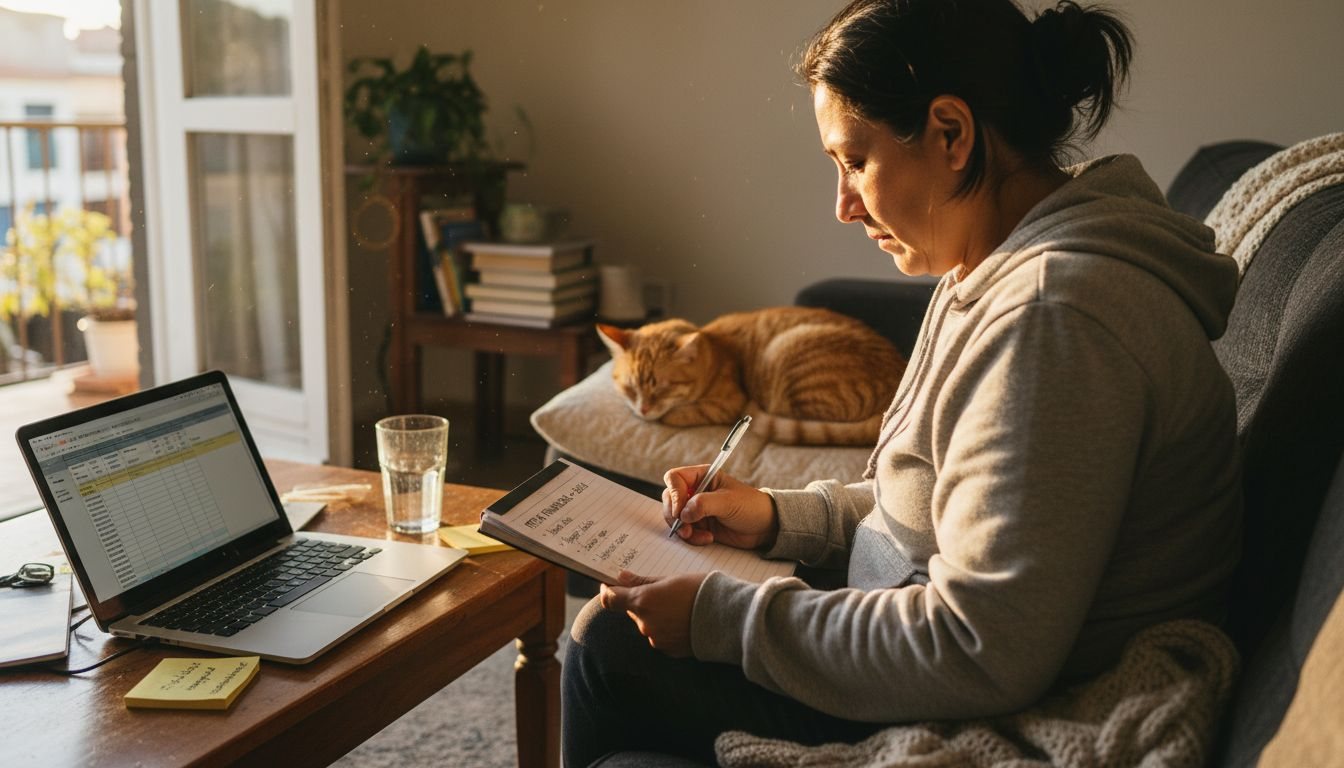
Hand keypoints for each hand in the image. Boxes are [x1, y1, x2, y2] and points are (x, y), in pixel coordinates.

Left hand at [599, 570, 705, 656]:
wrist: (727, 617)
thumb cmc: (701, 591)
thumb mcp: (671, 579)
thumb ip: (642, 581)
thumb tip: (621, 577)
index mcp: (643, 601)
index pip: (610, 599)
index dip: (608, 591)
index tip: (610, 585)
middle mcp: (645, 622)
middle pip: (632, 611)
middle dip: (642, 602)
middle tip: (664, 592)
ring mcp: (656, 639)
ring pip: (647, 624)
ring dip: (656, 616)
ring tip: (680, 607)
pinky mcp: (668, 650)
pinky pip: (660, 637)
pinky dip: (667, 629)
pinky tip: (684, 621)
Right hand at [662, 465, 777, 549]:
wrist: (764, 527)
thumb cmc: (750, 506)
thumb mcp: (728, 502)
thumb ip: (703, 504)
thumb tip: (683, 514)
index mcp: (702, 476)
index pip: (674, 478)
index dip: (673, 494)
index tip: (680, 511)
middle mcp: (695, 490)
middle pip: (669, 499)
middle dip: (674, 515)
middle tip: (684, 528)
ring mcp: (696, 509)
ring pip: (674, 518)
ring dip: (683, 529)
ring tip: (698, 536)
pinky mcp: (699, 525)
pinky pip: (684, 532)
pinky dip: (692, 538)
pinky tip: (708, 539)